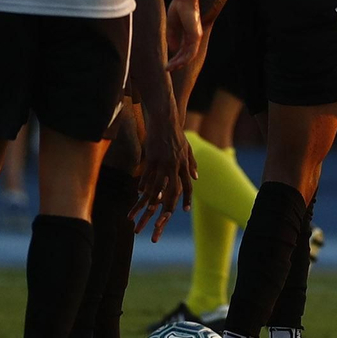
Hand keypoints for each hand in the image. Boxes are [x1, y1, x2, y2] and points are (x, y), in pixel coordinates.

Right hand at [130, 104, 197, 242]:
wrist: (165, 120)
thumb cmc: (177, 134)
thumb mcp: (188, 148)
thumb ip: (192, 164)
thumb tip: (196, 177)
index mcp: (184, 164)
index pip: (188, 185)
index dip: (186, 198)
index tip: (184, 210)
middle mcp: (175, 165)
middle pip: (174, 189)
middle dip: (170, 205)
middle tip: (165, 217)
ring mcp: (163, 162)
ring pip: (159, 184)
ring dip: (154, 198)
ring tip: (150, 209)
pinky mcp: (152, 157)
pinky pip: (147, 174)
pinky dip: (144, 184)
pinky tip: (140, 192)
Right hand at [165, 0, 201, 71]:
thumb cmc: (178, 8)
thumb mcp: (171, 26)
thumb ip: (172, 37)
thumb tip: (172, 49)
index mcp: (188, 35)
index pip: (183, 50)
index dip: (176, 58)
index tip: (167, 64)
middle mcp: (194, 37)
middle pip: (186, 55)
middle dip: (177, 63)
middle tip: (167, 69)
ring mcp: (196, 36)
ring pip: (189, 55)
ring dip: (179, 63)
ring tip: (170, 68)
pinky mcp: (196, 35)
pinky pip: (191, 50)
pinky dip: (184, 58)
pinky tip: (177, 63)